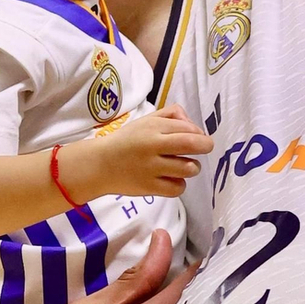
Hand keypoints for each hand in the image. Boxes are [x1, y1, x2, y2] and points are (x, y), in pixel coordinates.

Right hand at [71, 105, 211, 201]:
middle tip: (203, 148)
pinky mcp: (149, 187)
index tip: (196, 136)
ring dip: (192, 167)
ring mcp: (151, 168)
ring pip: (188, 168)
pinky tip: (172, 179)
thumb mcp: (146, 120)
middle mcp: (152, 146)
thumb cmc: (127, 141)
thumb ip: (171, 115)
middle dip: (205, 145)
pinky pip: (177, 188)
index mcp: (152, 127)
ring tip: (183, 165)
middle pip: (192, 143)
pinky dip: (179, 184)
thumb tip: (193, 126)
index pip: (188, 127)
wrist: (100, 165)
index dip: (198, 132)